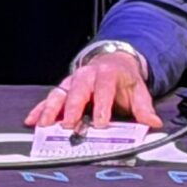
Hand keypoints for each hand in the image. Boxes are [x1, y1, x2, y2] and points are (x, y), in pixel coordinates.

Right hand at [24, 49, 160, 130]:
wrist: (113, 61)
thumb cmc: (123, 80)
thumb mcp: (138, 90)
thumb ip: (144, 108)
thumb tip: (154, 122)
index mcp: (107, 74)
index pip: (104, 90)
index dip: (102, 106)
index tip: (100, 123)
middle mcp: (86, 76)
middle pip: (78, 91)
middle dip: (72, 108)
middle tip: (68, 126)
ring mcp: (72, 82)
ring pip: (59, 93)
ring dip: (51, 110)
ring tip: (44, 125)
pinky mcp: (63, 89)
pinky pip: (50, 99)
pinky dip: (40, 110)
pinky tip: (31, 120)